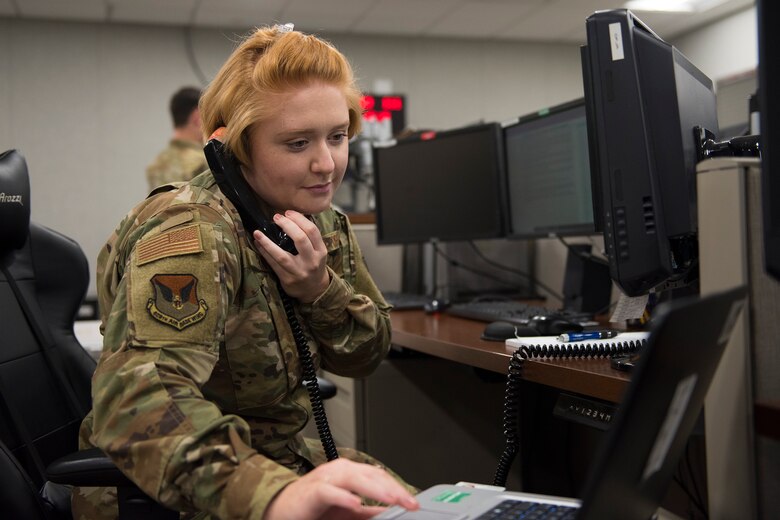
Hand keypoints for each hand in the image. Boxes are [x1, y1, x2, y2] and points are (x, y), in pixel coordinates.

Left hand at [253, 211, 329, 301]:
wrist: (315, 290)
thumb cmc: (313, 265)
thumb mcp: (318, 252)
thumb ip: (309, 237)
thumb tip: (290, 216)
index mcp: (320, 251)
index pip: (312, 231)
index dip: (299, 219)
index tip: (288, 212)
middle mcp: (311, 261)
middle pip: (300, 239)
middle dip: (287, 225)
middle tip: (276, 217)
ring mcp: (299, 271)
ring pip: (282, 255)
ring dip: (267, 242)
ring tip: (257, 232)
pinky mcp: (287, 279)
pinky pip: (273, 264)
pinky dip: (264, 253)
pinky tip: (258, 244)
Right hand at [263, 458, 418, 519]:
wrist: (282, 510)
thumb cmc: (314, 508)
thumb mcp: (348, 511)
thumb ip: (369, 511)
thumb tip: (391, 513)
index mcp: (350, 472)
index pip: (380, 476)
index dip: (398, 488)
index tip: (414, 503)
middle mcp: (340, 470)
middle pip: (371, 475)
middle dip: (393, 489)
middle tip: (409, 502)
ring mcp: (326, 477)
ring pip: (354, 478)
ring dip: (374, 489)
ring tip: (392, 499)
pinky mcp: (312, 490)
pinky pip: (330, 491)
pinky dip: (344, 497)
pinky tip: (356, 503)